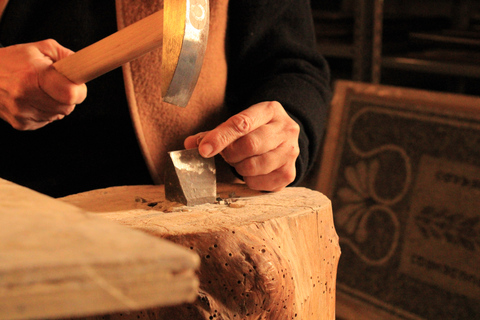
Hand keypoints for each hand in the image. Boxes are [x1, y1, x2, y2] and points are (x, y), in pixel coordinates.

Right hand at [0, 39, 86, 129]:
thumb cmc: (12, 60)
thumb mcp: (39, 48)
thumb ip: (65, 56)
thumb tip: (83, 67)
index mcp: (33, 76)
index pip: (70, 94)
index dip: (79, 90)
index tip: (76, 84)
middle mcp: (25, 96)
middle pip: (68, 107)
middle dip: (68, 97)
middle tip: (57, 85)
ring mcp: (22, 113)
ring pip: (59, 115)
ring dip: (56, 104)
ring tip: (41, 90)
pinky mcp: (20, 124)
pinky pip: (47, 121)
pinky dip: (45, 111)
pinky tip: (34, 99)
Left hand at [185, 101, 299, 190]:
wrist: (286, 138)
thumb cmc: (257, 130)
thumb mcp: (240, 123)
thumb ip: (215, 132)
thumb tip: (189, 144)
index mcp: (270, 110)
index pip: (242, 123)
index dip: (220, 138)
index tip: (204, 150)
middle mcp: (286, 129)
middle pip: (250, 145)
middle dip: (231, 154)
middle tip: (227, 155)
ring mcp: (290, 152)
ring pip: (255, 166)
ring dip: (239, 167)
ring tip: (240, 162)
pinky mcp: (290, 173)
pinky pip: (261, 183)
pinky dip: (249, 180)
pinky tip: (252, 172)